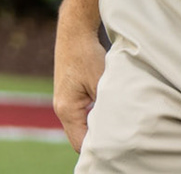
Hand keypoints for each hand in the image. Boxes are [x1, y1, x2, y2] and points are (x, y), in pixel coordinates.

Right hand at [53, 24, 105, 152]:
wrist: (74, 31)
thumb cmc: (87, 55)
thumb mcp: (100, 82)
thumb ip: (104, 107)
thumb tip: (115, 127)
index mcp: (66, 110)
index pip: (80, 143)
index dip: (97, 149)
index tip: (116, 150)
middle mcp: (61, 109)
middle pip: (79, 137)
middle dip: (96, 141)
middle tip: (119, 143)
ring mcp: (63, 101)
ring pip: (80, 126)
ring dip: (95, 128)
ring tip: (115, 129)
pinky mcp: (69, 94)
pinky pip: (80, 115)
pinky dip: (92, 117)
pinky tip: (107, 112)